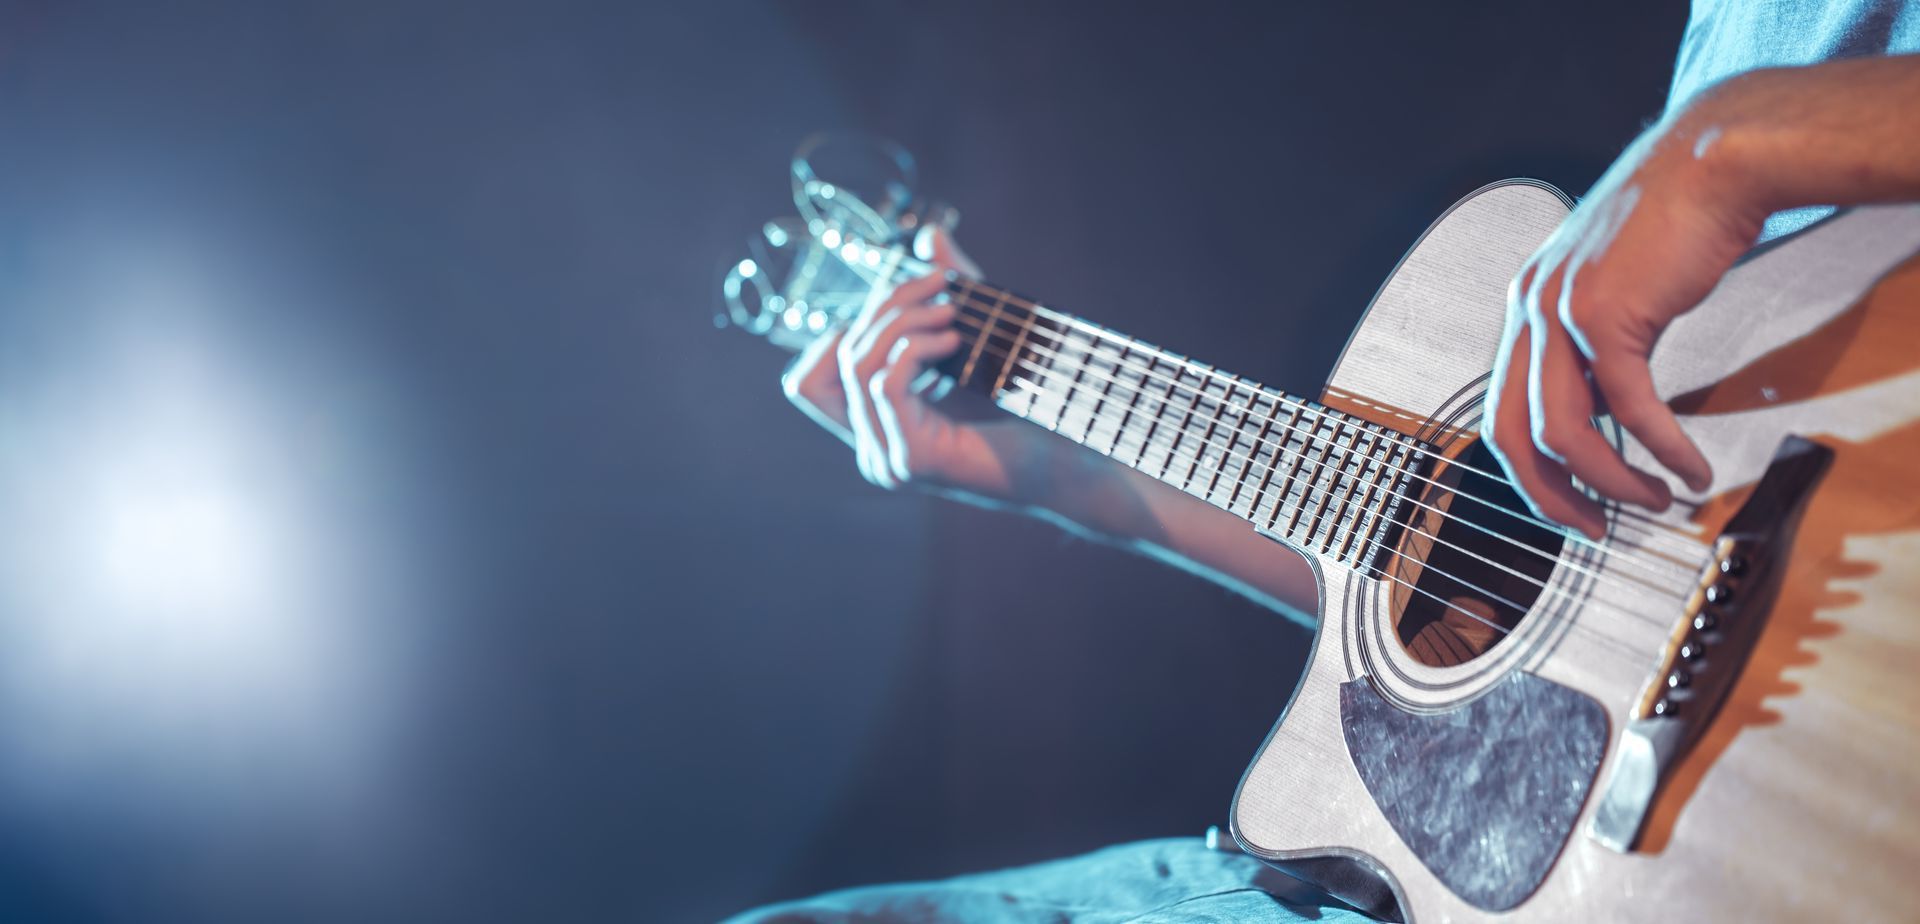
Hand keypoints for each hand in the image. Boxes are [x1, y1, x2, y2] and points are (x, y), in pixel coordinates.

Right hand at [783, 226, 1020, 496]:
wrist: (1073, 466)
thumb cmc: (1033, 411)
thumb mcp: (976, 343)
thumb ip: (947, 295)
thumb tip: (929, 236)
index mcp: (877, 434)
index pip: (808, 382)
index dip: (847, 332)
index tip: (905, 309)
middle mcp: (874, 452)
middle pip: (837, 360)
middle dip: (885, 309)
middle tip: (937, 287)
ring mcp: (889, 460)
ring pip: (858, 367)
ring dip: (902, 323)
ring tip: (950, 310)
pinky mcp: (914, 459)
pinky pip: (885, 384)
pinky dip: (916, 349)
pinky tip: (956, 341)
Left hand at [1483, 84, 1771, 538]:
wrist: (1712, 162)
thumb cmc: (1673, 223)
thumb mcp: (1615, 290)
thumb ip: (1596, 346)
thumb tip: (1604, 411)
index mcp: (1525, 307)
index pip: (1503, 410)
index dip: (1531, 470)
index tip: (1570, 502)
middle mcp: (1529, 309)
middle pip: (1511, 432)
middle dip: (1549, 494)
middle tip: (1592, 528)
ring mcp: (1562, 311)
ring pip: (1563, 430)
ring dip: (1611, 480)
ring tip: (1655, 500)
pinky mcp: (1609, 313)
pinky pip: (1628, 405)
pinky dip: (1660, 446)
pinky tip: (1689, 468)